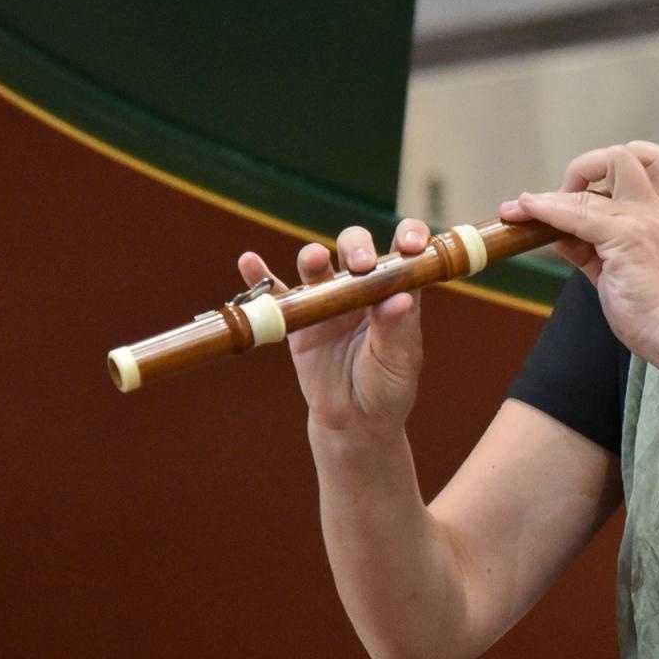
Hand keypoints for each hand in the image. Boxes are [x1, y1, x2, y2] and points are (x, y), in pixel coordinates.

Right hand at [237, 220, 428, 436]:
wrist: (353, 421)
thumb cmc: (386, 388)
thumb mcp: (396, 361)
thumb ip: (394, 329)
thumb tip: (401, 297)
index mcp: (394, 292)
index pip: (405, 253)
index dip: (408, 236)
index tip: (409, 242)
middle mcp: (361, 289)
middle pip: (356, 249)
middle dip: (357, 248)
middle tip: (360, 265)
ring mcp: (327, 301)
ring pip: (317, 265)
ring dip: (313, 256)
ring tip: (315, 260)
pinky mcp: (298, 320)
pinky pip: (277, 295)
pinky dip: (260, 278)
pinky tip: (249, 262)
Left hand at [499, 141, 658, 358]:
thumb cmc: (644, 304)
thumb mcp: (610, 265)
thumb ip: (585, 243)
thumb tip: (553, 230)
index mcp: (657, 212)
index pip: (654, 160)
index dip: (617, 161)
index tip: (589, 187)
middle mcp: (652, 209)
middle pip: (626, 154)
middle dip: (588, 164)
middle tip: (566, 194)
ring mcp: (640, 220)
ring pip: (594, 183)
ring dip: (552, 194)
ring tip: (522, 207)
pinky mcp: (626, 237)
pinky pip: (578, 213)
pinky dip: (547, 209)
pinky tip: (525, 210)